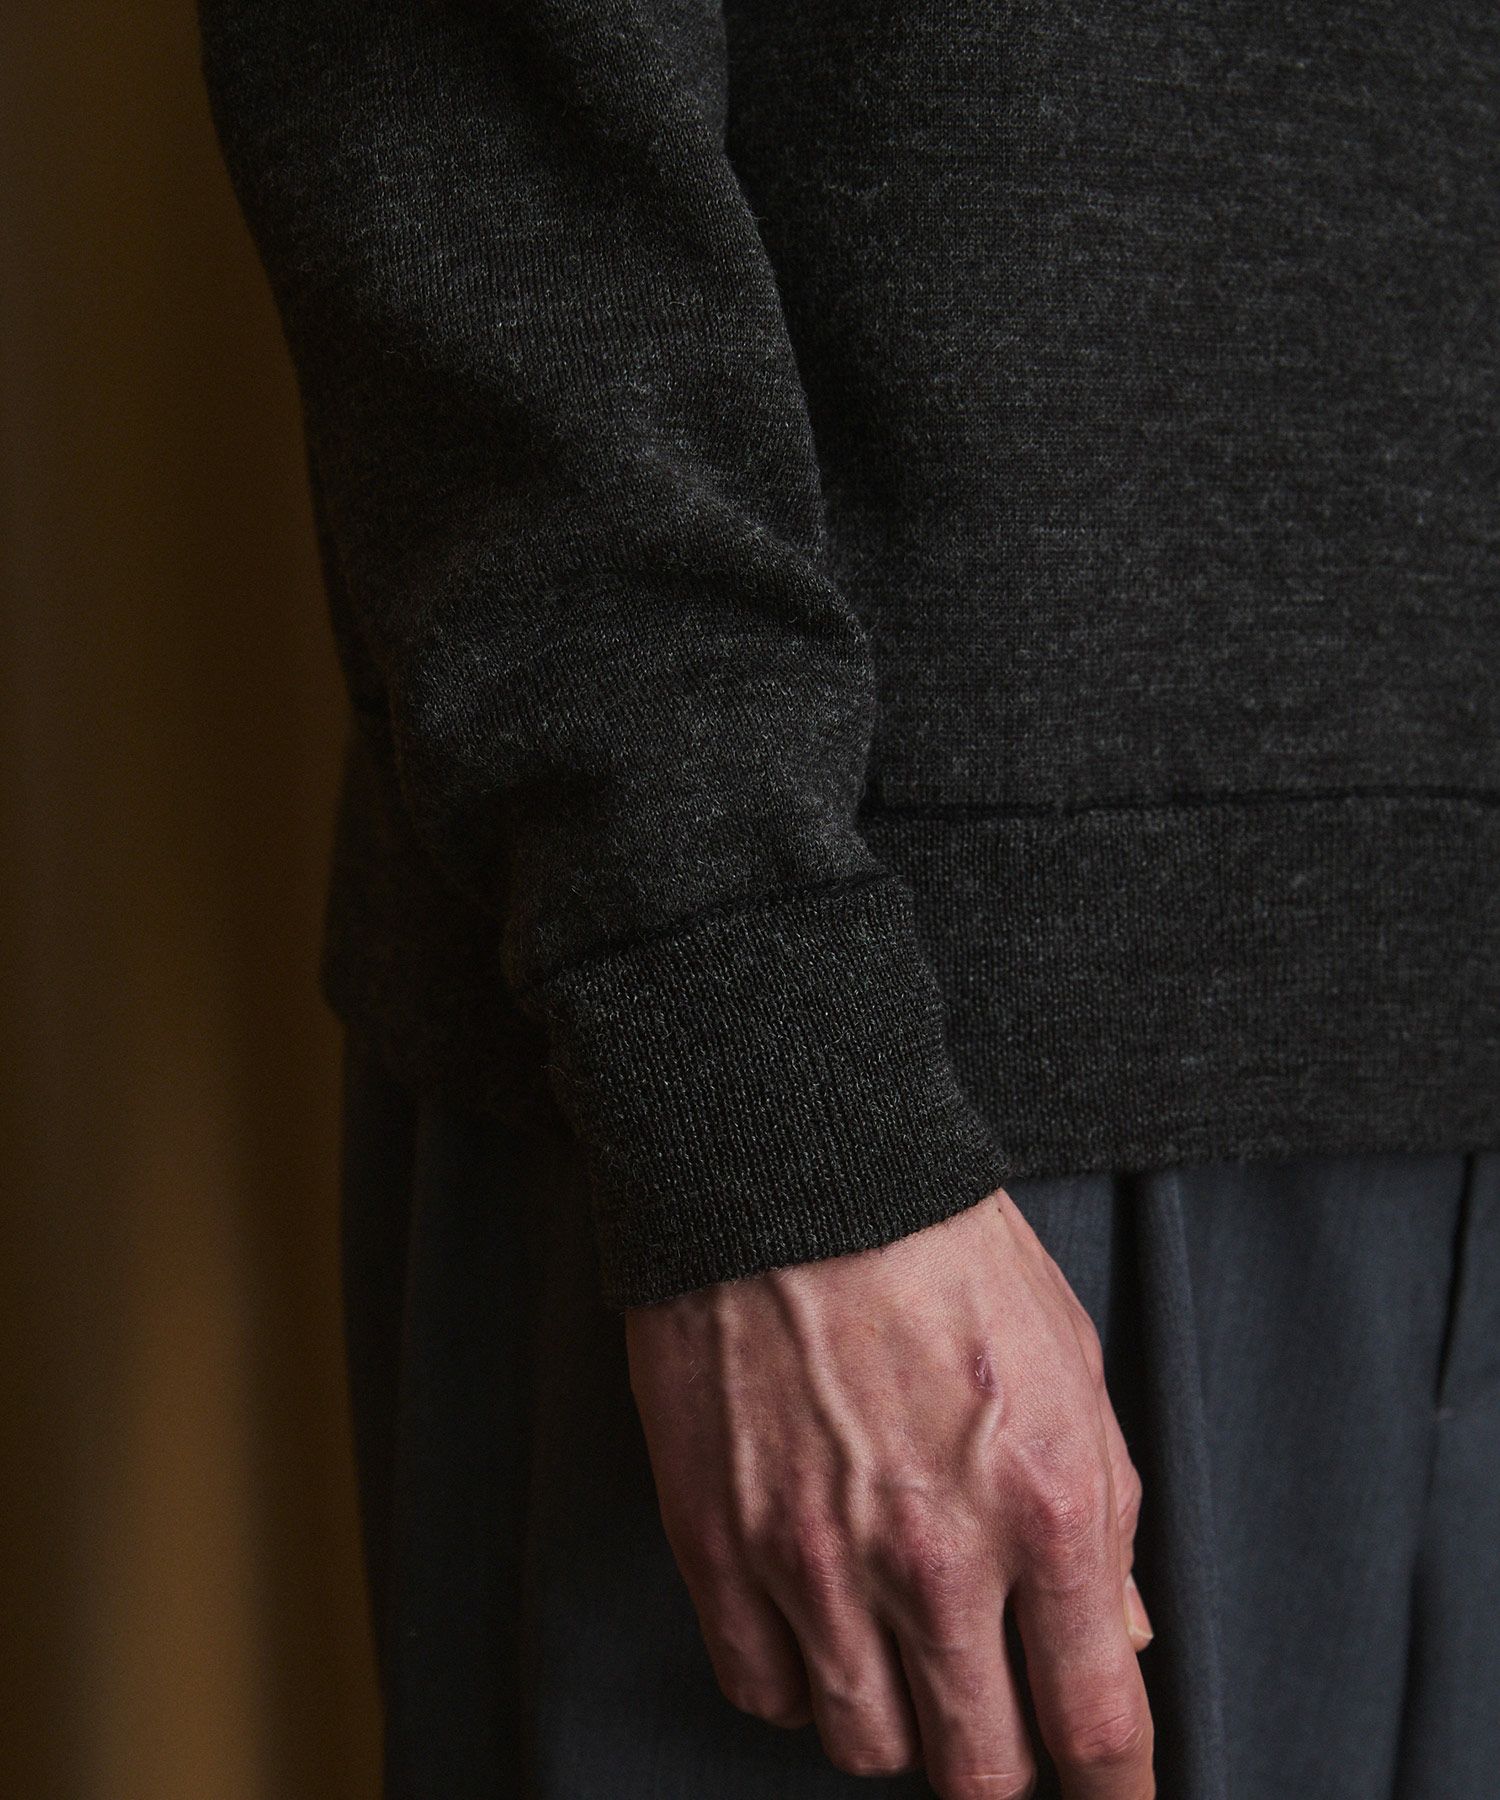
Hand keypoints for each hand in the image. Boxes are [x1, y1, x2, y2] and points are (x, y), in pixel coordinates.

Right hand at [625, 1186, 1154, 1799]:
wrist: (785, 1167)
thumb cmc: (936, 1244)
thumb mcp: (1065, 1354)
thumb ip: (1102, 1508)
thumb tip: (1114, 1632)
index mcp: (1045, 1499)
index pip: (1096, 1724)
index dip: (1118, 1792)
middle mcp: (934, 1553)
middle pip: (980, 1770)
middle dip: (1003, 1761)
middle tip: (996, 1712)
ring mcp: (815, 1559)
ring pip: (867, 1746)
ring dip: (899, 1719)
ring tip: (899, 1645)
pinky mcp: (718, 1543)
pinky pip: (762, 1691)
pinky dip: (798, 1679)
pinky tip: (818, 1617)